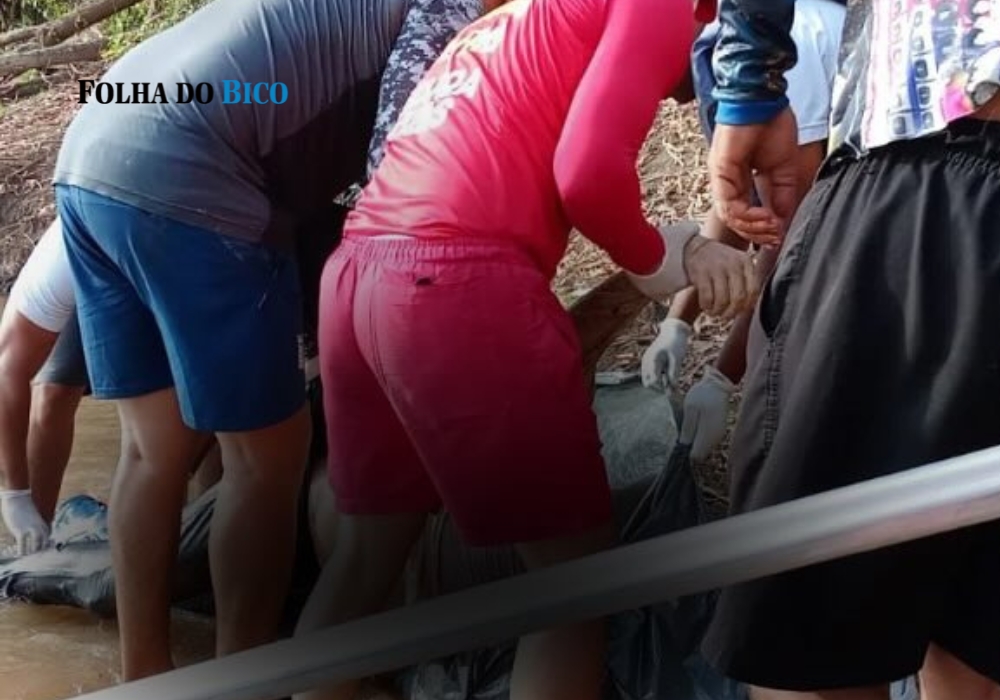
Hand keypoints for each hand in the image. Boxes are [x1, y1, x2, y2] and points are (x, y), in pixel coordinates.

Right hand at [1, 490, 49, 555]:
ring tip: (26, 559)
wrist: (18, 497)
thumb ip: (34, 525)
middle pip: (44, 545)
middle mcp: (40, 528)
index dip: (45, 547)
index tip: (41, 553)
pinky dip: (22, 552)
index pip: (48, 539)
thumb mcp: (32, 517)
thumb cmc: (23, 506)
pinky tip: (18, 555)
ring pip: (36, 547)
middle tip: (34, 560)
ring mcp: (31, 530)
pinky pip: (23, 545)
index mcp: (44, 524)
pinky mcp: (21, 531)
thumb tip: (28, 535)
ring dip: (31, 554)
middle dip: (40, 553)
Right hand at [640, 318, 691, 390]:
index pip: (653, 381)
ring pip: (648, 380)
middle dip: (659, 388)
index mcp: (653, 360)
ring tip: (671, 384)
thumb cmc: (676, 342)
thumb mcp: (677, 358)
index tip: (673, 387)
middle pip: (647, 383)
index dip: (663, 387)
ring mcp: (646, 362)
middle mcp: (646, 362)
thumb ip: (674, 373)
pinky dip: (658, 379)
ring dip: (658, 384)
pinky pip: (650, 375)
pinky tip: (668, 379)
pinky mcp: (649, 362)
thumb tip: (673, 387)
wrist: (672, 330)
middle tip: (672, 388)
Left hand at [679, 366, 736, 460]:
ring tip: (688, 426)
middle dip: (689, 448)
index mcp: (708, 434)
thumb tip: (683, 446)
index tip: (678, 443)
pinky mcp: (719, 431)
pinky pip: (707, 441)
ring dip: (694, 442)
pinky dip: (699, 437)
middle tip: (682, 432)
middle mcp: (715, 438)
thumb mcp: (690, 410)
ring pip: (704, 448)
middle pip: (700, 454)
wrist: (719, 385)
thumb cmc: (702, 395)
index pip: (695, 456)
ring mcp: (718, 435)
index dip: (685, 453)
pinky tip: (695, 425)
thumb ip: (688, 429)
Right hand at [683, 235, 758, 317]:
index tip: (740, 311)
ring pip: (722, 300)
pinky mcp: (701, 273)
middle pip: (738, 298)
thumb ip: (746, 281)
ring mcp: (717, 268)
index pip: (753, 291)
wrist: (697, 249)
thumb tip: (749, 307)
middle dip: (732, 312)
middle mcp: (733, 264)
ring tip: (714, 312)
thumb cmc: (720, 262)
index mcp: (746, 262)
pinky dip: (706, 306)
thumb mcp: (738, 264)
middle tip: (726, 316)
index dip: (747, 306)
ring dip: (718, 311)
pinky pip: (707, 298)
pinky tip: (706, 306)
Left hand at [709, 108, 799, 244]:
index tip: (779, 236)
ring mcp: (721, 178)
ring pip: (730, 217)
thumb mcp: (783, 168)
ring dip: (754, 228)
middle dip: (757, 234)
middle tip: (776, 237)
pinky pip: (729, 203)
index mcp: (740, 182)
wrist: (764, 99)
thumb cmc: (772, 125)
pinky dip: (748, 215)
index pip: (745, 215)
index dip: (761, 229)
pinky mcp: (720, 172)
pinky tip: (766, 218)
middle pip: (735, 221)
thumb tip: (783, 220)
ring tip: (773, 228)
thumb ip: (781, 195)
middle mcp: (727, 183)